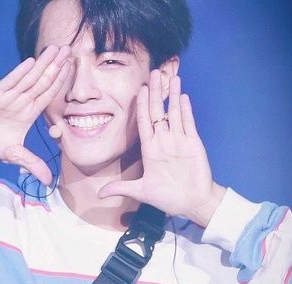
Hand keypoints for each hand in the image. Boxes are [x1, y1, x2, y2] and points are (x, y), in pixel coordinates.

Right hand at [0, 45, 70, 184]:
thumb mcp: (14, 155)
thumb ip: (32, 164)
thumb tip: (49, 181)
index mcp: (29, 113)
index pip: (48, 95)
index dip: (60, 82)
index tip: (72, 69)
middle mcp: (21, 101)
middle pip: (42, 82)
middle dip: (56, 67)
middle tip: (69, 50)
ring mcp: (8, 96)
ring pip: (29, 78)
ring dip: (43, 65)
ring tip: (56, 49)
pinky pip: (9, 82)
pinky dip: (20, 73)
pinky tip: (32, 62)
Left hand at [99, 71, 225, 226]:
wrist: (193, 203)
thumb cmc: (168, 198)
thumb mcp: (141, 192)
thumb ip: (120, 189)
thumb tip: (98, 195)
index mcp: (150, 150)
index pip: (143, 122)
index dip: (141, 105)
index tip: (139, 89)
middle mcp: (164, 141)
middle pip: (157, 112)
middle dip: (155, 92)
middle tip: (153, 73)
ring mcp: (179, 141)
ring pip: (174, 112)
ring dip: (171, 95)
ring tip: (171, 76)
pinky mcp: (193, 143)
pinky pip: (189, 123)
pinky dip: (186, 109)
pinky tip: (182, 95)